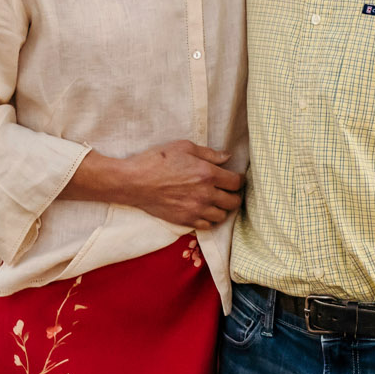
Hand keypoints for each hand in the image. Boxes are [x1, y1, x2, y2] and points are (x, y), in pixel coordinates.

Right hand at [76, 140, 241, 229]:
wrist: (135, 181)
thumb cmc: (158, 160)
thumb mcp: (184, 147)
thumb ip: (209, 154)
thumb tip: (227, 157)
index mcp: (207, 174)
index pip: (236, 182)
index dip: (239, 179)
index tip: (235, 177)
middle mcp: (205, 194)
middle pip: (233, 202)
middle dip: (234, 195)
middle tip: (228, 190)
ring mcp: (196, 210)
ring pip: (222, 216)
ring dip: (222, 208)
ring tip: (216, 200)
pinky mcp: (186, 220)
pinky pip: (207, 226)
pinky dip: (209, 219)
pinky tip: (204, 210)